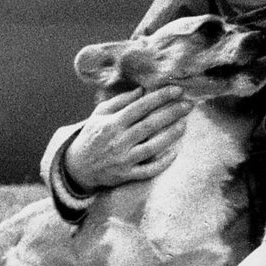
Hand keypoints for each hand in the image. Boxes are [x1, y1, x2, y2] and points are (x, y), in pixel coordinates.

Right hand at [64, 86, 193, 190]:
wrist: (77, 166)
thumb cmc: (93, 135)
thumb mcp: (99, 114)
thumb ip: (120, 101)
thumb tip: (142, 89)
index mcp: (111, 123)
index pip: (139, 107)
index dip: (159, 97)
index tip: (177, 90)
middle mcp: (118, 141)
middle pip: (149, 125)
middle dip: (171, 113)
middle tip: (189, 105)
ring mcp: (122, 159)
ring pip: (152, 147)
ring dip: (170, 135)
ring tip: (184, 124)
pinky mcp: (126, 175)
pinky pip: (148, 170)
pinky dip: (163, 162)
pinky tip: (175, 152)